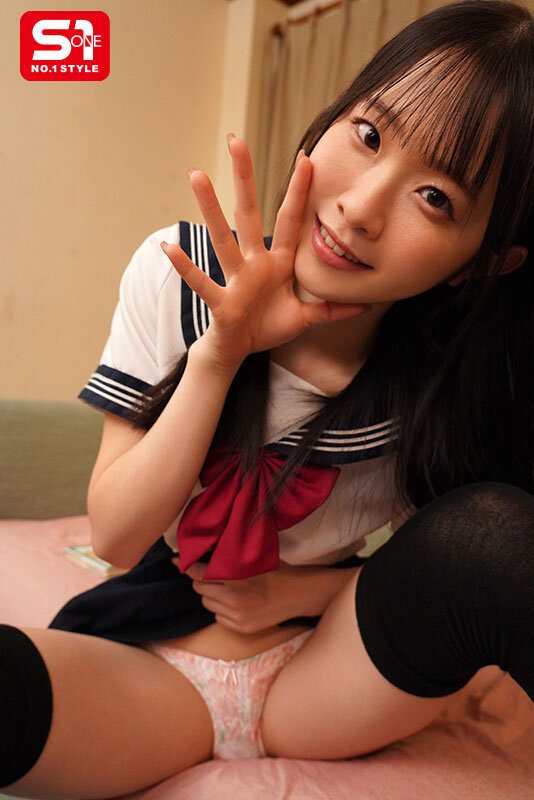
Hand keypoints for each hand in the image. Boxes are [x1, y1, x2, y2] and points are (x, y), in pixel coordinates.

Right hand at [161, 136, 371, 370]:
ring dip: (210, 208)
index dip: (299, 191)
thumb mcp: (305, 318)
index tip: (306, 157)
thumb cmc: (266, 328)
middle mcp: (254, 263)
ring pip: (223, 239)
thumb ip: (332, 309)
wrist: (238, 351)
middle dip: (244, 178)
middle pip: (249, 213)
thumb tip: (366, 305)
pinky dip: (186, 267)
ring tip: (197, 175)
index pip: (290, 220)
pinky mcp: (222, 302)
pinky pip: (202, 282)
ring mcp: (236, 280)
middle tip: (235, 139)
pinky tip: (169, 247)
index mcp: (277, 263)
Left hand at [175, 556, 357, 633]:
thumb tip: (203, 549)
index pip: (199, 573)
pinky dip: (222, 609)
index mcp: (236, 579)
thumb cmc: (278, 570)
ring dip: (211, 596)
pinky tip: (236, 602)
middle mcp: (234, 600)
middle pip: (199, 590)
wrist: (301, 594)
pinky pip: (219, 618)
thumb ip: (230, 557)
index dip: (186, 565)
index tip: (177, 559)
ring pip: (207, 605)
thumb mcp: (254, 558)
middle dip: (201, 580)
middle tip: (209, 573)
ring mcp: (238, 617)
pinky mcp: (242, 629)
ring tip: (227, 587)